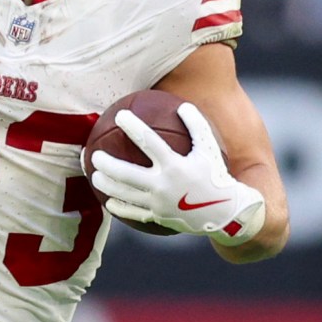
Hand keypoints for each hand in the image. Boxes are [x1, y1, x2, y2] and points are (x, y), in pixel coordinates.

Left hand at [88, 104, 266, 240]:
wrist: (226, 212)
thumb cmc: (217, 175)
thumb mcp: (210, 148)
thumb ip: (197, 125)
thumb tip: (182, 105)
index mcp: (175, 165)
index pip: (148, 142)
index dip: (133, 127)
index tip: (120, 115)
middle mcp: (164, 185)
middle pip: (126, 173)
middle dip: (107, 163)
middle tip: (95, 154)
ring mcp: (159, 204)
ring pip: (125, 194)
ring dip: (106, 185)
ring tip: (94, 176)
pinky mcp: (158, 217)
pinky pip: (133, 213)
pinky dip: (119, 207)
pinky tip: (108, 201)